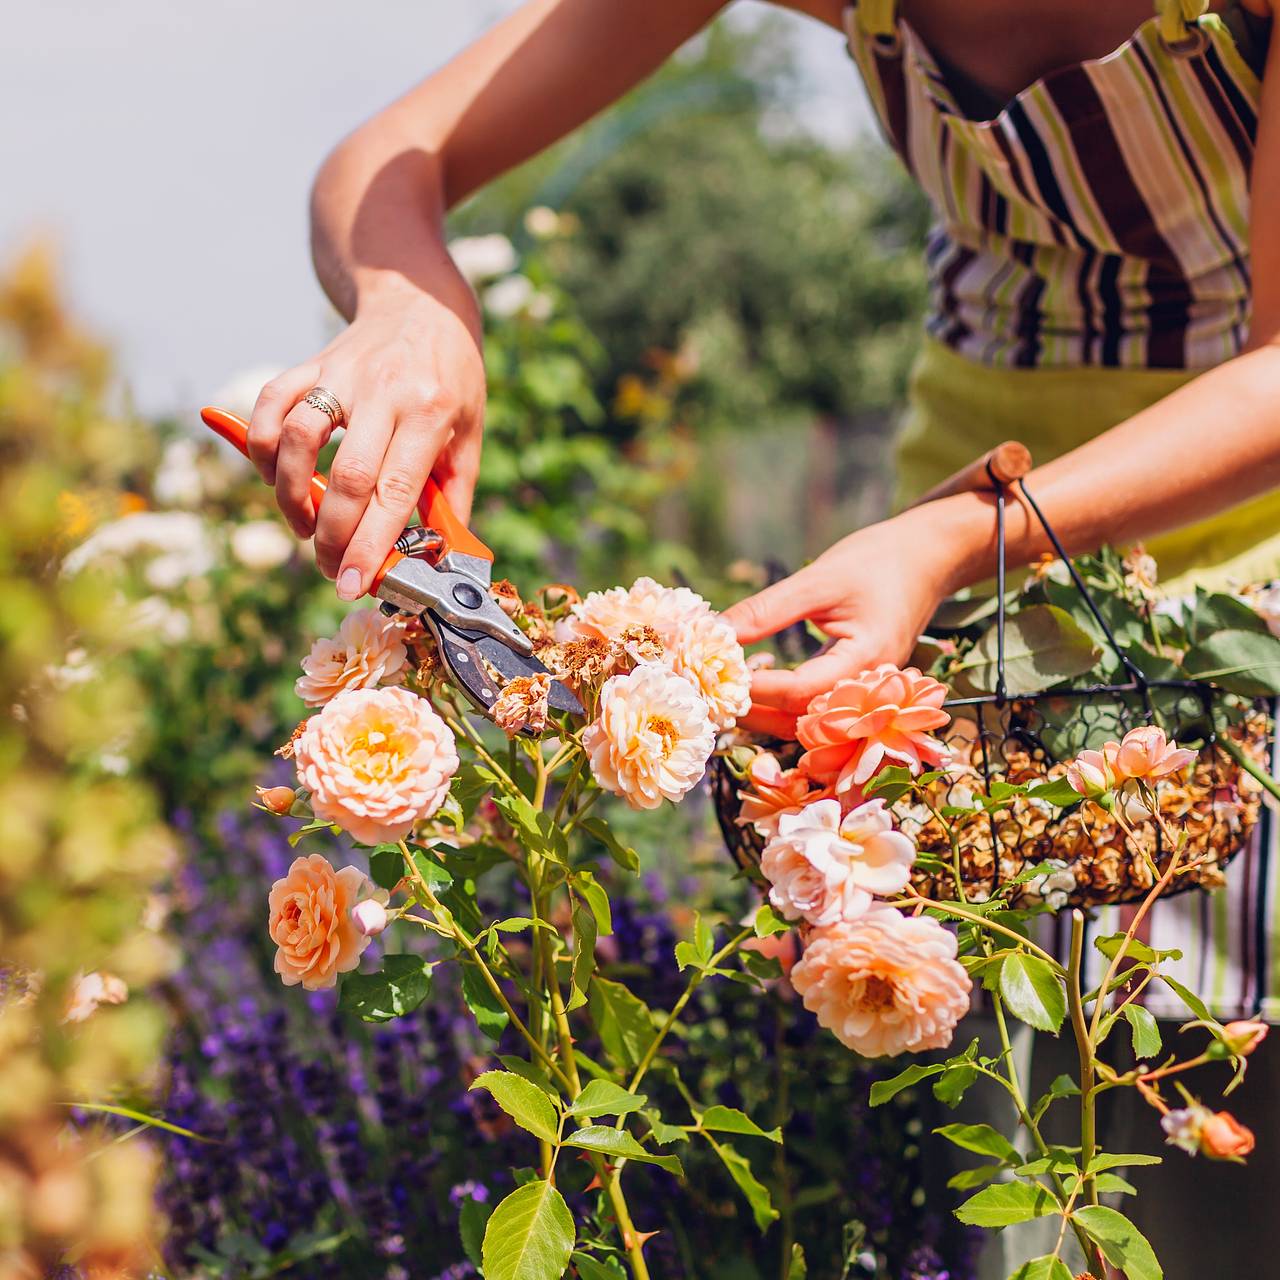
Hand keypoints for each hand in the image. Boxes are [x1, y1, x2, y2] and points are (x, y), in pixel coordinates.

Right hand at [246, 275, 484, 599]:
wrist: (424, 303)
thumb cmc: (452, 379)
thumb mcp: (470, 435)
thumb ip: (454, 498)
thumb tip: (438, 558)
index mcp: (430, 413)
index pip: (393, 491)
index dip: (370, 544)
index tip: (353, 584)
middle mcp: (384, 391)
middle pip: (345, 476)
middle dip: (331, 536)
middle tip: (329, 568)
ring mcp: (342, 374)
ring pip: (297, 438)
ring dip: (291, 494)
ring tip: (304, 523)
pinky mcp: (311, 364)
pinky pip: (271, 404)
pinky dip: (262, 445)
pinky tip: (276, 474)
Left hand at [721, 510, 962, 735]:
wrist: (928, 557)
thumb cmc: (878, 561)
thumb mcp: (818, 580)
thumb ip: (767, 611)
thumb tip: (716, 633)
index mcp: (866, 660)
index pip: (799, 691)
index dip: (753, 686)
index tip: (712, 671)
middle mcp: (869, 689)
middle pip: (802, 721)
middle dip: (752, 710)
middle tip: (708, 690)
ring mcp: (866, 693)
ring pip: (808, 724)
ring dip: (765, 713)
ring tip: (726, 688)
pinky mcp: (859, 688)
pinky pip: (817, 710)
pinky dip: (783, 703)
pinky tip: (758, 679)